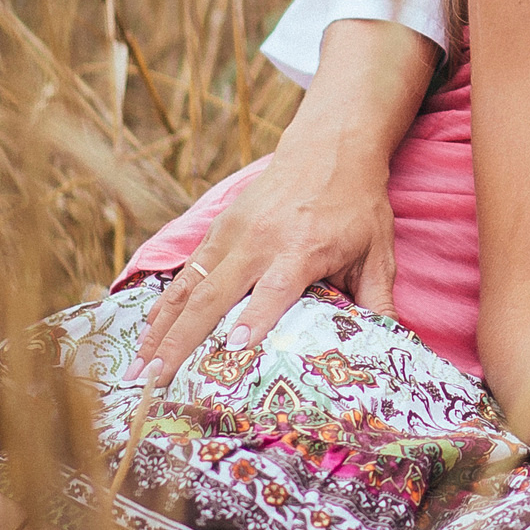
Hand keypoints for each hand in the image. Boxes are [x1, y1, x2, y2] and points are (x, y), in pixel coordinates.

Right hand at [136, 137, 398, 384]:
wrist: (331, 148)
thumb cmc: (358, 206)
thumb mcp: (378, 252)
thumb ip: (378, 301)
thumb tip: (392, 348)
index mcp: (301, 249)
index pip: (272, 290)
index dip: (253, 319)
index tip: (231, 351)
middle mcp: (259, 242)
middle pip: (215, 296)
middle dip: (182, 341)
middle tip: (156, 381)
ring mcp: (232, 234)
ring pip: (189, 287)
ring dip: (160, 329)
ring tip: (136, 369)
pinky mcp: (219, 229)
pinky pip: (186, 272)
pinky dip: (163, 303)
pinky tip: (145, 332)